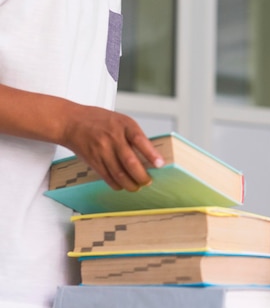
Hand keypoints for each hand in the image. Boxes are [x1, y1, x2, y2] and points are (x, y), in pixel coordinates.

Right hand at [0, 85, 162, 191]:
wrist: (71, 122)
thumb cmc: (100, 120)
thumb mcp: (121, 120)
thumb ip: (134, 135)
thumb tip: (151, 156)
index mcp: (124, 125)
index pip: (140, 140)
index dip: (151, 154)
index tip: (160, 165)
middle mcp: (112, 137)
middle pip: (130, 162)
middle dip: (142, 176)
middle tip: (148, 181)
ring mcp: (102, 150)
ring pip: (119, 174)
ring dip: (130, 184)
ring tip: (137, 186)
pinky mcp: (93, 160)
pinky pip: (107, 177)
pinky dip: (117, 184)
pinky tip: (123, 185)